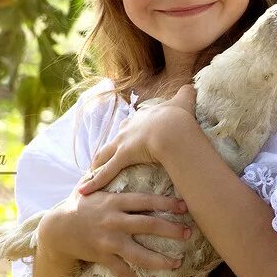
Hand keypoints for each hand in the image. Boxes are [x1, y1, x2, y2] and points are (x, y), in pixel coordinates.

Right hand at [40, 184, 192, 276]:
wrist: (56, 230)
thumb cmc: (78, 206)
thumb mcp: (92, 189)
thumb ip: (108, 177)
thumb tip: (119, 157)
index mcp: (114, 202)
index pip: (145, 201)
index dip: (167, 203)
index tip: (185, 206)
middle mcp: (114, 221)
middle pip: (149, 225)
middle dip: (172, 230)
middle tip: (189, 233)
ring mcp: (108, 241)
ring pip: (139, 253)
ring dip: (160, 260)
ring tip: (177, 263)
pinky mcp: (102, 257)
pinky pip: (122, 271)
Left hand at [78, 84, 196, 195]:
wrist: (175, 128)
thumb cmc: (179, 116)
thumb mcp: (184, 101)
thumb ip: (187, 93)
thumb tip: (191, 86)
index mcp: (144, 117)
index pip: (133, 124)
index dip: (131, 131)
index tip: (130, 137)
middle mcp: (130, 127)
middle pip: (117, 137)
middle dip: (112, 146)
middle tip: (108, 155)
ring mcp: (124, 142)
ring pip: (105, 153)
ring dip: (97, 163)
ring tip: (91, 171)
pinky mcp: (122, 156)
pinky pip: (106, 172)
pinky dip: (95, 182)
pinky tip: (84, 190)